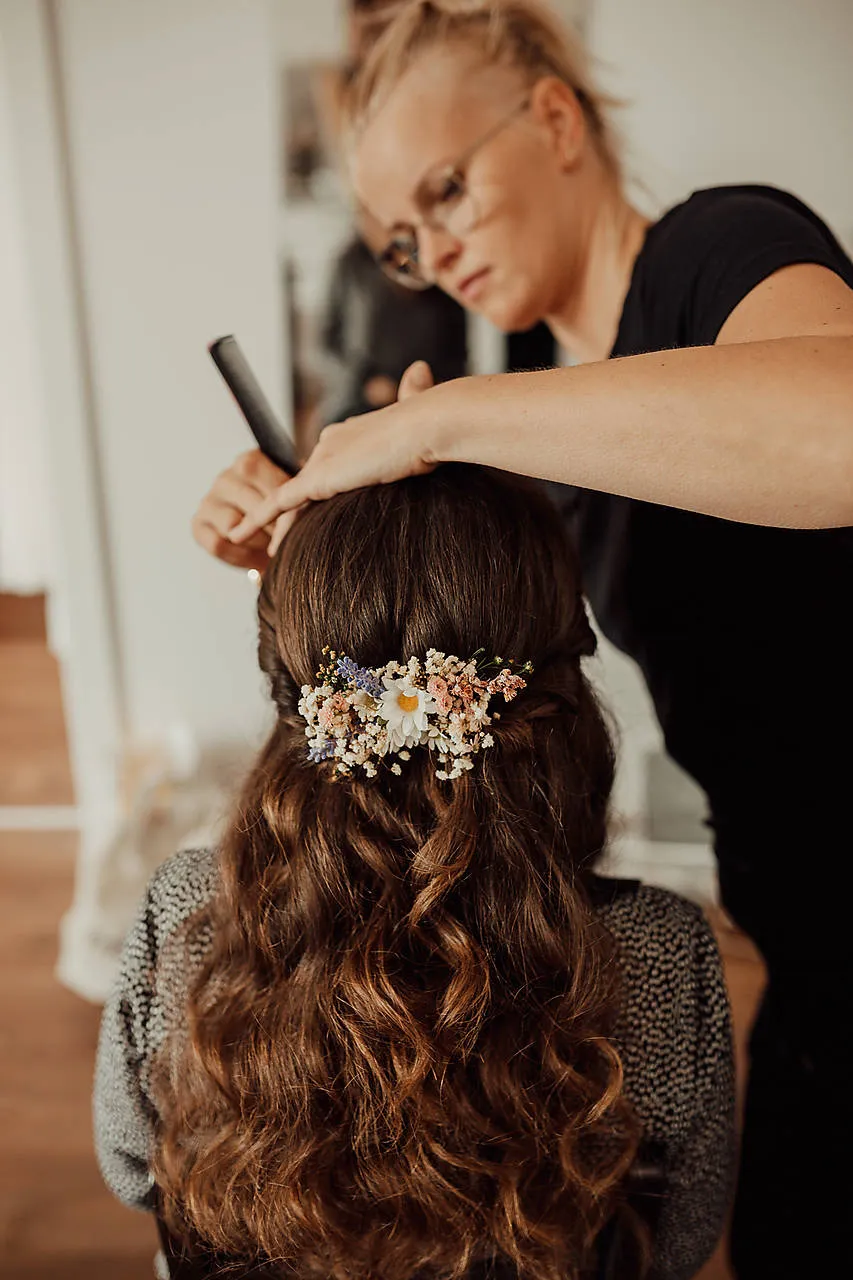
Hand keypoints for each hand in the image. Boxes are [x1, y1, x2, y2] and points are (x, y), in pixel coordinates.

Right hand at [191, 449, 288, 569]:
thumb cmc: (284, 516)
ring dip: (256, 541)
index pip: (271, 487)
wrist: (265, 540)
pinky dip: (239, 556)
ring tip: (270, 547)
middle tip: (287, 540)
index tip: (299, 524)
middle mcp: (225, 478)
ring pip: (233, 525)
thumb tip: (315, 493)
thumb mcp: (297, 500)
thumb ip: (300, 495)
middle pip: (253, 507)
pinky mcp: (197, 525)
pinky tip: (253, 558)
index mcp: (250, 462)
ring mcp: (208, 500)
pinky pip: (218, 543)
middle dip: (274, 529)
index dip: (288, 512)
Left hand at [229, 360, 437, 555]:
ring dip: (275, 523)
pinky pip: (279, 503)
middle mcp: (332, 443)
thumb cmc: (434, 436)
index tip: (316, 512)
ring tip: (265, 551)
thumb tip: (425, 393)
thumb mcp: (422, 445)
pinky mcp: (319, 477)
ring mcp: (323, 459)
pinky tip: (239, 535)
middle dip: (294, 512)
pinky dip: (257, 519)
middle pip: (306, 485)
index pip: (330, 467)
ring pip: (290, 497)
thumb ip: (415, 443)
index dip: (323, 490)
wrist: (427, 425)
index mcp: (354, 435)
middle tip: (283, 540)